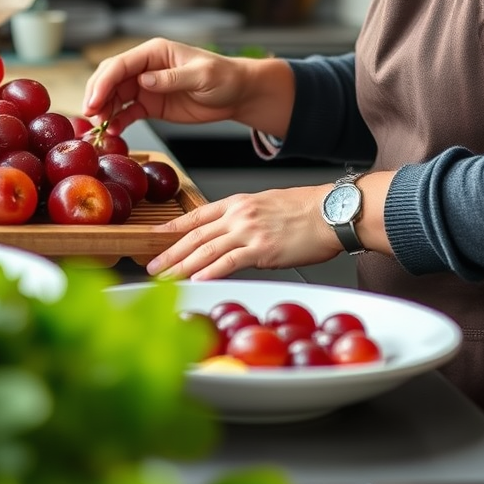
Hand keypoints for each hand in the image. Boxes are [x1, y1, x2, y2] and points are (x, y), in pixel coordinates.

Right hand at [82, 37, 292, 135]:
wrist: (237, 94)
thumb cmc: (223, 77)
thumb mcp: (201, 76)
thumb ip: (173, 78)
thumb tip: (144, 81)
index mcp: (154, 52)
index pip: (120, 64)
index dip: (103, 82)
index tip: (94, 102)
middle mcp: (145, 67)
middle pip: (110, 78)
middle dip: (97, 95)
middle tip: (90, 115)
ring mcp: (146, 86)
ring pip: (114, 95)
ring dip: (104, 110)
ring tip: (100, 128)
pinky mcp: (150, 104)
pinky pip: (127, 111)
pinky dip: (117, 121)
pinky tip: (113, 131)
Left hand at [147, 186, 339, 279]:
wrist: (331, 212)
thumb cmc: (306, 210)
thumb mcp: (266, 205)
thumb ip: (244, 220)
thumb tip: (232, 238)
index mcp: (237, 203)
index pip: (196, 215)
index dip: (173, 227)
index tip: (154, 237)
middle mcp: (238, 215)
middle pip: (195, 235)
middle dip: (170, 252)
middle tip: (152, 266)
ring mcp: (248, 231)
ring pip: (205, 250)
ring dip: (182, 266)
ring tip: (166, 278)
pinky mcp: (261, 249)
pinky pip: (229, 262)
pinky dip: (210, 272)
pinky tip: (196, 280)